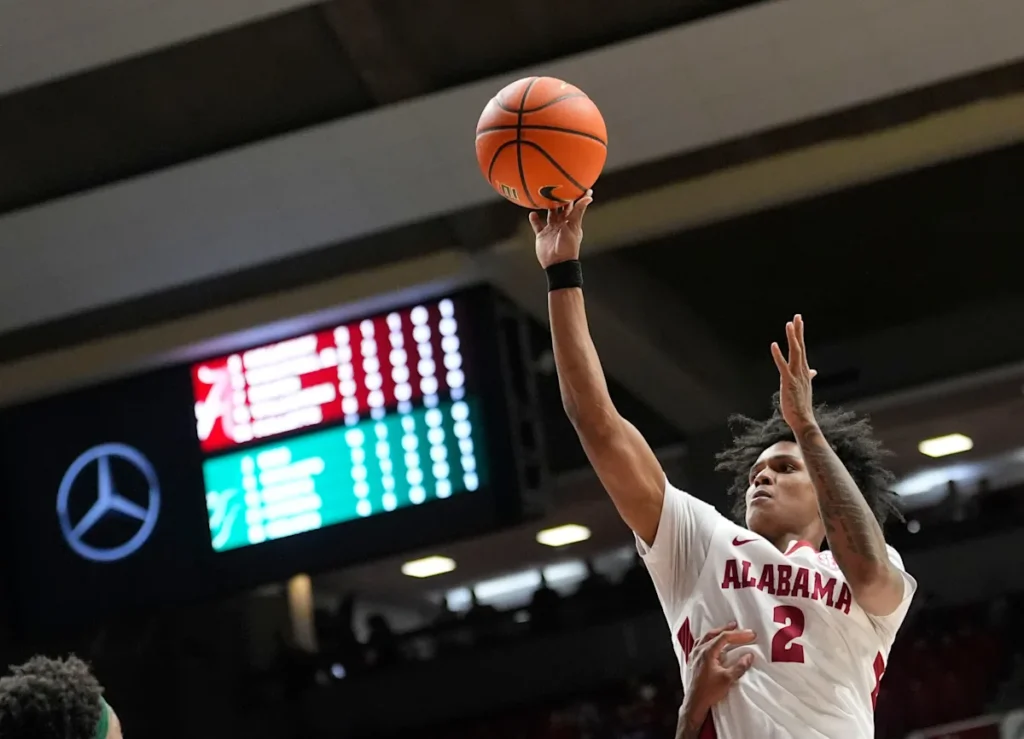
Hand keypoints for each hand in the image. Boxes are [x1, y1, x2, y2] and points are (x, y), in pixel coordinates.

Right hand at [530, 189, 592, 268]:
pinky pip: (537, 224)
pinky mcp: (542, 235)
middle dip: (560, 197)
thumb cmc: (568, 246)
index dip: (577, 196)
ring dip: (547, 205)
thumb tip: (589, 197)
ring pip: (549, 213)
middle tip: (558, 184)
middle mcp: (562, 223)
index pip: (575, 205)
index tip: (579, 184)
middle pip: (561, 207)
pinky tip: (532, 212)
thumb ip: (579, 210)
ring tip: (543, 194)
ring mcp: (551, 229)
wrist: (557, 262)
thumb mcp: (574, 225)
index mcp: (571, 221)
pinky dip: (534, 219)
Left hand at [681, 623, 755, 722]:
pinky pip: (701, 644)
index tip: (750, 634)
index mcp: (707, 652)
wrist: (695, 702)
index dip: (738, 634)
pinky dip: (709, 639)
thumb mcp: (728, 679)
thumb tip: (749, 656)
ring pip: (706, 637)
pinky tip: (713, 642)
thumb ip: (739, 666)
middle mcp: (699, 650)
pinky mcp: (694, 660)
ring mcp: (695, 655)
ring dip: (718, 633)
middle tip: (739, 627)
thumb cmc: (709, 691)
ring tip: (727, 630)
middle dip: (728, 629)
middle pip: (714, 634)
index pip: (724, 637)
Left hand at [771, 314, 818, 433]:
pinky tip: (774, 345)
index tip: (799, 322)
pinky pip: (783, 366)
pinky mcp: (788, 382)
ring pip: (795, 353)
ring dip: (792, 338)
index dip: (800, 335)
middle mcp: (802, 371)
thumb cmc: (801, 404)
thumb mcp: (805, 387)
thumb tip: (814, 371)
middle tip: (797, 316)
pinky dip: (778, 355)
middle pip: (800, 347)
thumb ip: (809, 376)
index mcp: (804, 371)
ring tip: (789, 324)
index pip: (802, 349)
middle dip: (798, 331)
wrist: (803, 419)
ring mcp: (796, 376)